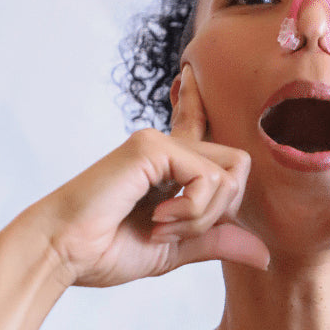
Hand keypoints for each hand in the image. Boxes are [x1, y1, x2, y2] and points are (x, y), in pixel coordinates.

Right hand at [29, 65, 269, 287]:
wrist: (64, 253)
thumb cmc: (108, 250)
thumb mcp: (177, 249)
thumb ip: (218, 242)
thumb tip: (265, 256)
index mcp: (167, 166)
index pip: (195, 126)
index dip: (196, 102)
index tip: (187, 73)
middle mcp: (166, 148)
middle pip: (238, 166)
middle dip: (222, 211)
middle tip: (175, 231)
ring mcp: (160, 144)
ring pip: (230, 175)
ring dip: (203, 217)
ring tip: (161, 228)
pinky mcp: (153, 147)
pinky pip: (209, 179)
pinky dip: (193, 210)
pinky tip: (158, 220)